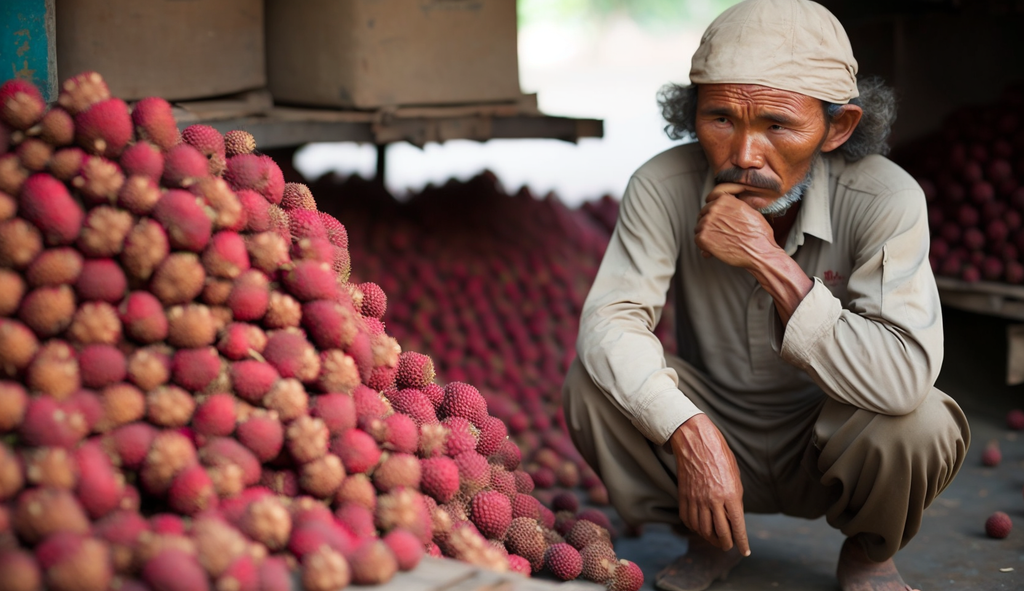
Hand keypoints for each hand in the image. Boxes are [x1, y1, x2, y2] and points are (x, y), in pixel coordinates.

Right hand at [670, 414, 749, 555]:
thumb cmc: (719, 455)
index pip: (737, 527)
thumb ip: (735, 499)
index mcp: (730, 495)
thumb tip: (734, 518)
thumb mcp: (735, 477)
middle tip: (729, 546)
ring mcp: (697, 500)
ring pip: (703, 530)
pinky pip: (688, 520)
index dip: (742, 542)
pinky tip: (700, 528)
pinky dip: (695, 528)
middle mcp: (713, 500)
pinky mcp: (684, 497)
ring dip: (710, 539)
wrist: (695, 441)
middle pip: (720, 533)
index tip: (744, 551)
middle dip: (726, 544)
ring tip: (716, 540)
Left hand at [694, 183, 777, 268]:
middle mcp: (714, 209)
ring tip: (719, 242)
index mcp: (725, 200)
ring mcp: (707, 223)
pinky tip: (714, 250)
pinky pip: (697, 240)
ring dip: (706, 235)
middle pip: (703, 214)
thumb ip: (735, 205)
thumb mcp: (751, 211)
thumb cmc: (758, 234)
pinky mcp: (703, 238)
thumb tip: (730, 207)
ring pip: (699, 227)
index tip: (714, 216)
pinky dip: (704, 246)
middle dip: (709, 223)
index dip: (712, 210)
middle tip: (719, 232)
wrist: (758, 252)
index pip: (709, 201)